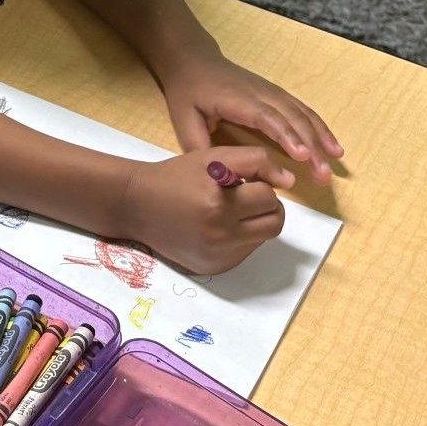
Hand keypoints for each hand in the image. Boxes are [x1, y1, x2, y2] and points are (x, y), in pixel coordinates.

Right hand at [123, 148, 294, 275]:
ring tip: (229, 210)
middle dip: (265, 206)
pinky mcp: (214, 269)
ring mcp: (217, 257)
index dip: (258, 183)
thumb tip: (289, 181)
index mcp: (219, 206)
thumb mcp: (214, 156)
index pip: (268, 197)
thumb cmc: (176, 176)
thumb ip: (255, 161)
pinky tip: (216, 227)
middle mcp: (220, 237)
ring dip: (254, 222)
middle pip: (274, 223)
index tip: (241, 180)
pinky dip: (239, 238)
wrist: (137, 205)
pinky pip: (244, 252)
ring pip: (261, 239)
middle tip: (244, 196)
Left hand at [161, 50, 343, 182]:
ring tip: (336, 161)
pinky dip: (319, 127)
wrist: (194, 60)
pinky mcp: (276, 95)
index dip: (287, 136)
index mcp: (238, 100)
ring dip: (321, 137)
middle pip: (292, 118)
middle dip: (311, 146)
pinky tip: (331, 145)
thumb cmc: (188, 90)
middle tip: (323, 174)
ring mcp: (271, 92)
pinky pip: (302, 110)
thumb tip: (217, 173)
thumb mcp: (182, 118)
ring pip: (302, 113)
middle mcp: (261, 93)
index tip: (303, 156)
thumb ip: (197, 145)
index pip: (267, 118)